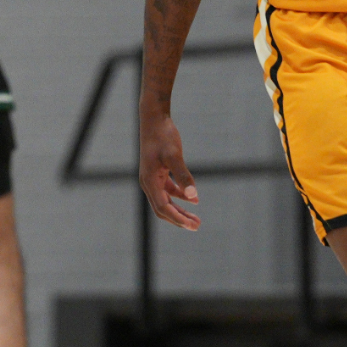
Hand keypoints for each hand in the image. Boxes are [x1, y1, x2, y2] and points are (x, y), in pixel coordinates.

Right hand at [139, 112, 199, 229]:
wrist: (154, 119)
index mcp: (150, 182)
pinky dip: (180, 196)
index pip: (164, 208)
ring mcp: (152, 178)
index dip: (178, 219)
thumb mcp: (175, 155)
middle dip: (180, 219)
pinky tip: (194, 200)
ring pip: (166, 201)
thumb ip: (184, 176)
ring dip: (180, 210)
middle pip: (163, 209)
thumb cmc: (163, 135)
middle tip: (197, 226)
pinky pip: (169, 191)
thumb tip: (193, 195)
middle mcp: (149, 183)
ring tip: (196, 219)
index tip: (193, 226)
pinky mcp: (158, 172)